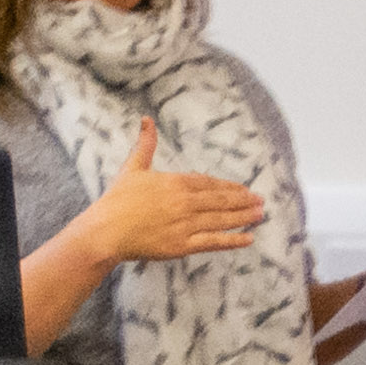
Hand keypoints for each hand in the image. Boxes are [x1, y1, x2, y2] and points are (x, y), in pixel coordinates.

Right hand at [80, 119, 267, 265]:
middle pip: (220, 200)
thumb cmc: (116, 200)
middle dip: (243, 200)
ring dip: (243, 216)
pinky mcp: (182, 245)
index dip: (228, 187)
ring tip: (260, 214)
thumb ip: (145, 145)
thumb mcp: (132, 168)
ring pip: (221, 219)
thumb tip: (146, 119)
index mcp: (175, 182)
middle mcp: (185, 202)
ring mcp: (185, 224)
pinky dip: (233, 240)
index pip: (209, 183)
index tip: (243, 189)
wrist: (105, 231)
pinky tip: (249, 238)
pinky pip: (213, 242)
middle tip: (261, 200)